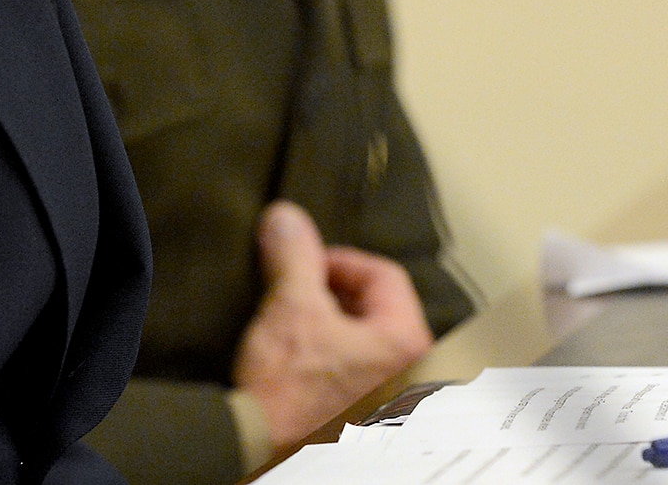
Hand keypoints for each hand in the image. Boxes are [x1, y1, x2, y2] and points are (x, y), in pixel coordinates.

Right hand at [234, 200, 434, 449]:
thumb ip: (295, 255)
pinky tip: (295, 357)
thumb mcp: (290, 308)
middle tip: (295, 289)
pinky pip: (353, 370)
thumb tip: (286, 217)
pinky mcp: (363, 420)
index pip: (384, 275)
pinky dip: (327, 353)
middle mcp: (410, 374)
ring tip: (290, 322)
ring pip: (363, 339)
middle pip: (376, 307)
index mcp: (407, 343)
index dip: (339, 260)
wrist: (256, 450)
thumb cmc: (286, 391)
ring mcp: (388, 402)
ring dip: (328, 322)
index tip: (305, 262)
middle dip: (332, 291)